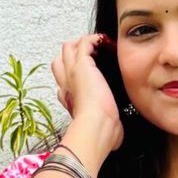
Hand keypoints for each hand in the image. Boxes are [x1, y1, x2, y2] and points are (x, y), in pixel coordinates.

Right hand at [50, 33, 123, 163]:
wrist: (96, 127)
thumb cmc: (101, 133)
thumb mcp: (103, 131)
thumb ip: (108, 130)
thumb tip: (117, 138)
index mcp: (70, 100)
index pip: (64, 83)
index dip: (73, 76)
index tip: (90, 75)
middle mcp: (67, 85)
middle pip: (60, 61)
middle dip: (73, 56)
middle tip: (92, 56)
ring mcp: (72, 73)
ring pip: (67, 48)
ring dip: (82, 44)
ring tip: (98, 45)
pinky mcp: (82, 64)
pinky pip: (83, 42)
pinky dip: (94, 39)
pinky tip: (105, 42)